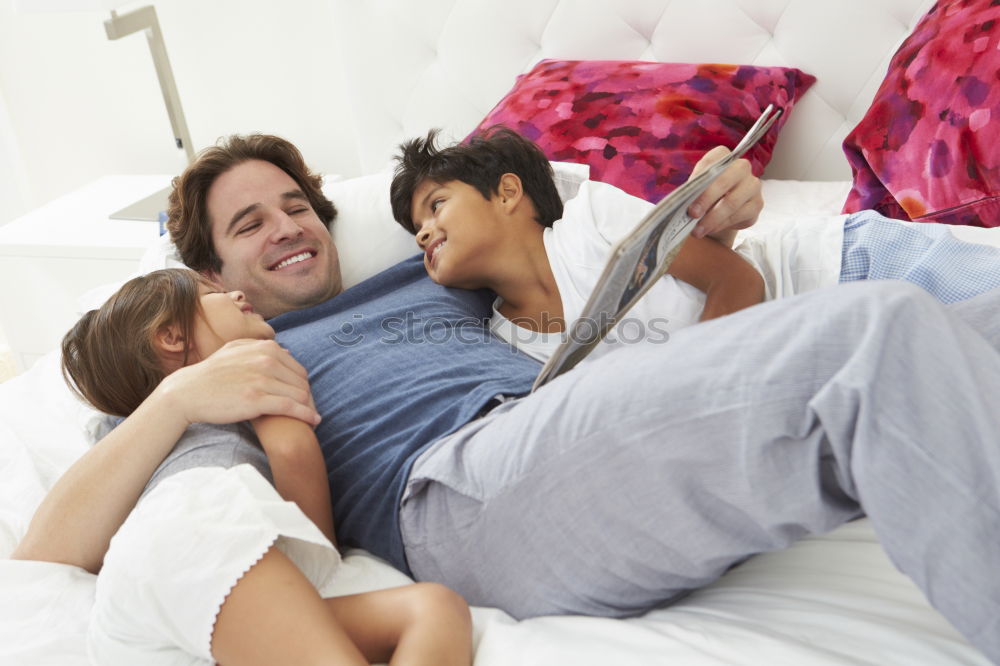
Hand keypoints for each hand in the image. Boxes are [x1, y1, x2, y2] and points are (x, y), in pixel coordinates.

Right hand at [156, 338, 319, 426]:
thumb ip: (260, 348)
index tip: (303, 399)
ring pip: (301, 395)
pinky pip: (291, 407)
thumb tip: (285, 350)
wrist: (188, 392)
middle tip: (309, 411)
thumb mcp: (235, 350)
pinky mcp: (257, 400)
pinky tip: (314, 421)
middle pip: (303, 382)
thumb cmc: (212, 374)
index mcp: (265, 348)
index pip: (299, 369)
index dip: (303, 386)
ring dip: (309, 408)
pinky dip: (306, 415)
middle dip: (308, 398)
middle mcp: (266, 360)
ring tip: (312, 418)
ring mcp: (262, 379)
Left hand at [686, 146, 763, 244]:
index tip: (686, 193)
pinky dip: (721, 225)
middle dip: (706, 199)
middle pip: (724, 181)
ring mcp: (752, 185)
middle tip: (692, 214)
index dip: (698, 177)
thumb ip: (692, 190)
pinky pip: (739, 216)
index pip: (712, 161)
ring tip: (697, 230)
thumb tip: (683, 202)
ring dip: (712, 219)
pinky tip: (710, 229)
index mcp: (723, 157)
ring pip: (732, 202)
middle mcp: (741, 167)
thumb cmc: (705, 194)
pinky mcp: (757, 204)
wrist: (722, 208)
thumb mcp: (696, 188)